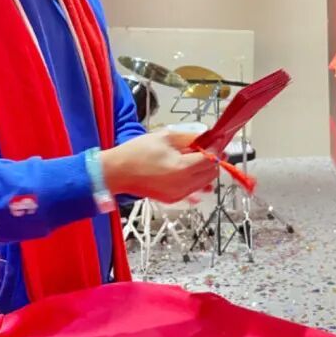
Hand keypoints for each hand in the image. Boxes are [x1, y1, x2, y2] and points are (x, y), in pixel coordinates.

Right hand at [100, 130, 218, 202]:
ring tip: (197, 158)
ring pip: (204, 184)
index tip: (218, 142)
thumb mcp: (166, 136)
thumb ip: (190, 137)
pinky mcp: (173, 199)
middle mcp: (183, 184)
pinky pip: (193, 191)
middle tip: (209, 148)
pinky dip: (197, 182)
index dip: (217, 149)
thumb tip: (207, 137)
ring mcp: (178, 194)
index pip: (211, 160)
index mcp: (182, 168)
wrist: (117, 172)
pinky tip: (191, 172)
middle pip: (211, 173)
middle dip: (213, 160)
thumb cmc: (137, 152)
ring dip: (206, 171)